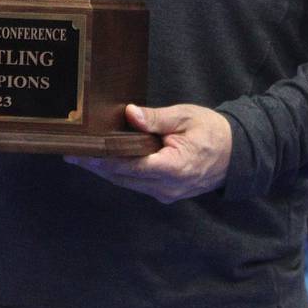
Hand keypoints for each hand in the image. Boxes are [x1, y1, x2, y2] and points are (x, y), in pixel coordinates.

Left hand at [66, 103, 228, 202]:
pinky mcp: (165, 193)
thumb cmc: (212, 131)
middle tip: (70, 153)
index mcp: (174, 167)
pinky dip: (119, 173)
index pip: (130, 165)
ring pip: (127, 182)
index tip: (82, 151)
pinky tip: (103, 162)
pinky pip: (136, 183)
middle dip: (96, 165)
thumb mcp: (186, 117)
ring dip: (104, 170)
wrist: (237, 154)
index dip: (104, 159)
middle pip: (123, 177)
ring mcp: (166, 193)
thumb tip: (130, 114)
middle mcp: (167, 186)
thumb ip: (157, 118)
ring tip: (79, 157)